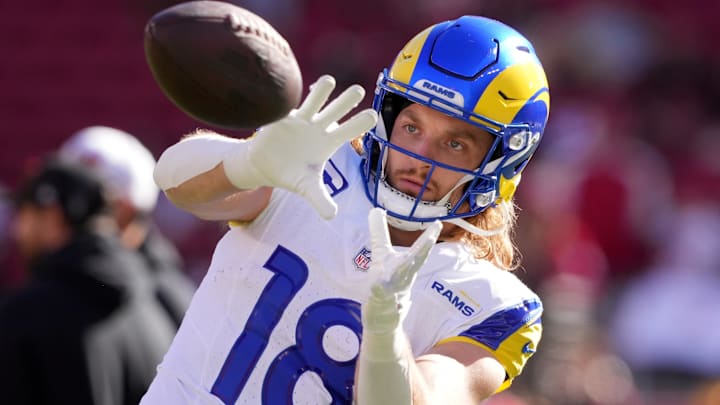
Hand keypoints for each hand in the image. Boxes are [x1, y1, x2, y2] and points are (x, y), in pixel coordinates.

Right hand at [223, 75, 376, 218]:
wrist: (265, 167)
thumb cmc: (291, 174)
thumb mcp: (307, 188)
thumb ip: (320, 200)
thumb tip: (332, 216)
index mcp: (329, 141)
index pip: (349, 131)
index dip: (359, 123)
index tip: (373, 115)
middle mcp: (318, 127)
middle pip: (336, 111)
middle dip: (346, 101)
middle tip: (359, 90)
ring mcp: (300, 120)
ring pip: (313, 102)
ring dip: (320, 92)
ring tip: (328, 81)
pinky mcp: (281, 118)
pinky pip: (288, 105)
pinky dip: (290, 99)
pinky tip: (294, 89)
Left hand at [362, 208, 441, 334]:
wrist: (383, 317)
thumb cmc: (385, 283)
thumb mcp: (380, 255)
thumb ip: (379, 232)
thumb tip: (376, 209)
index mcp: (405, 265)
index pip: (418, 250)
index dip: (428, 237)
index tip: (438, 223)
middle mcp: (402, 276)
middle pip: (414, 261)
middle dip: (422, 249)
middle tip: (432, 235)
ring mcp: (392, 290)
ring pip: (399, 278)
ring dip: (401, 269)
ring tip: (406, 259)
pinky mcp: (379, 301)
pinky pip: (380, 295)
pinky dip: (379, 290)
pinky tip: (377, 286)